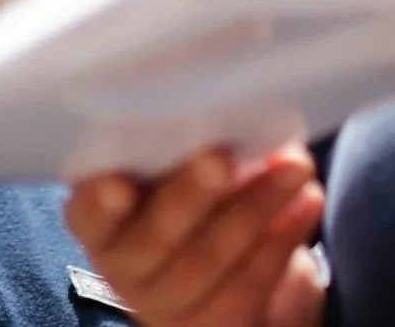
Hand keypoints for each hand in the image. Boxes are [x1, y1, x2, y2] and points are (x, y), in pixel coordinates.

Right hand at [65, 145, 326, 326]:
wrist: (212, 273)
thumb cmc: (182, 196)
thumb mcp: (166, 171)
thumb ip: (177, 142)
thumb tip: (217, 91)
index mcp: (99, 222)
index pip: (88, 214)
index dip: (100, 202)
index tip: (117, 182)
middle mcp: (126, 266)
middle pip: (156, 236)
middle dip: (191, 194)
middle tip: (221, 154)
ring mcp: (169, 302)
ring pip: (209, 259)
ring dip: (256, 207)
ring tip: (295, 165)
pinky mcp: (217, 323)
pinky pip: (250, 284)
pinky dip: (282, 239)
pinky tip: (306, 203)